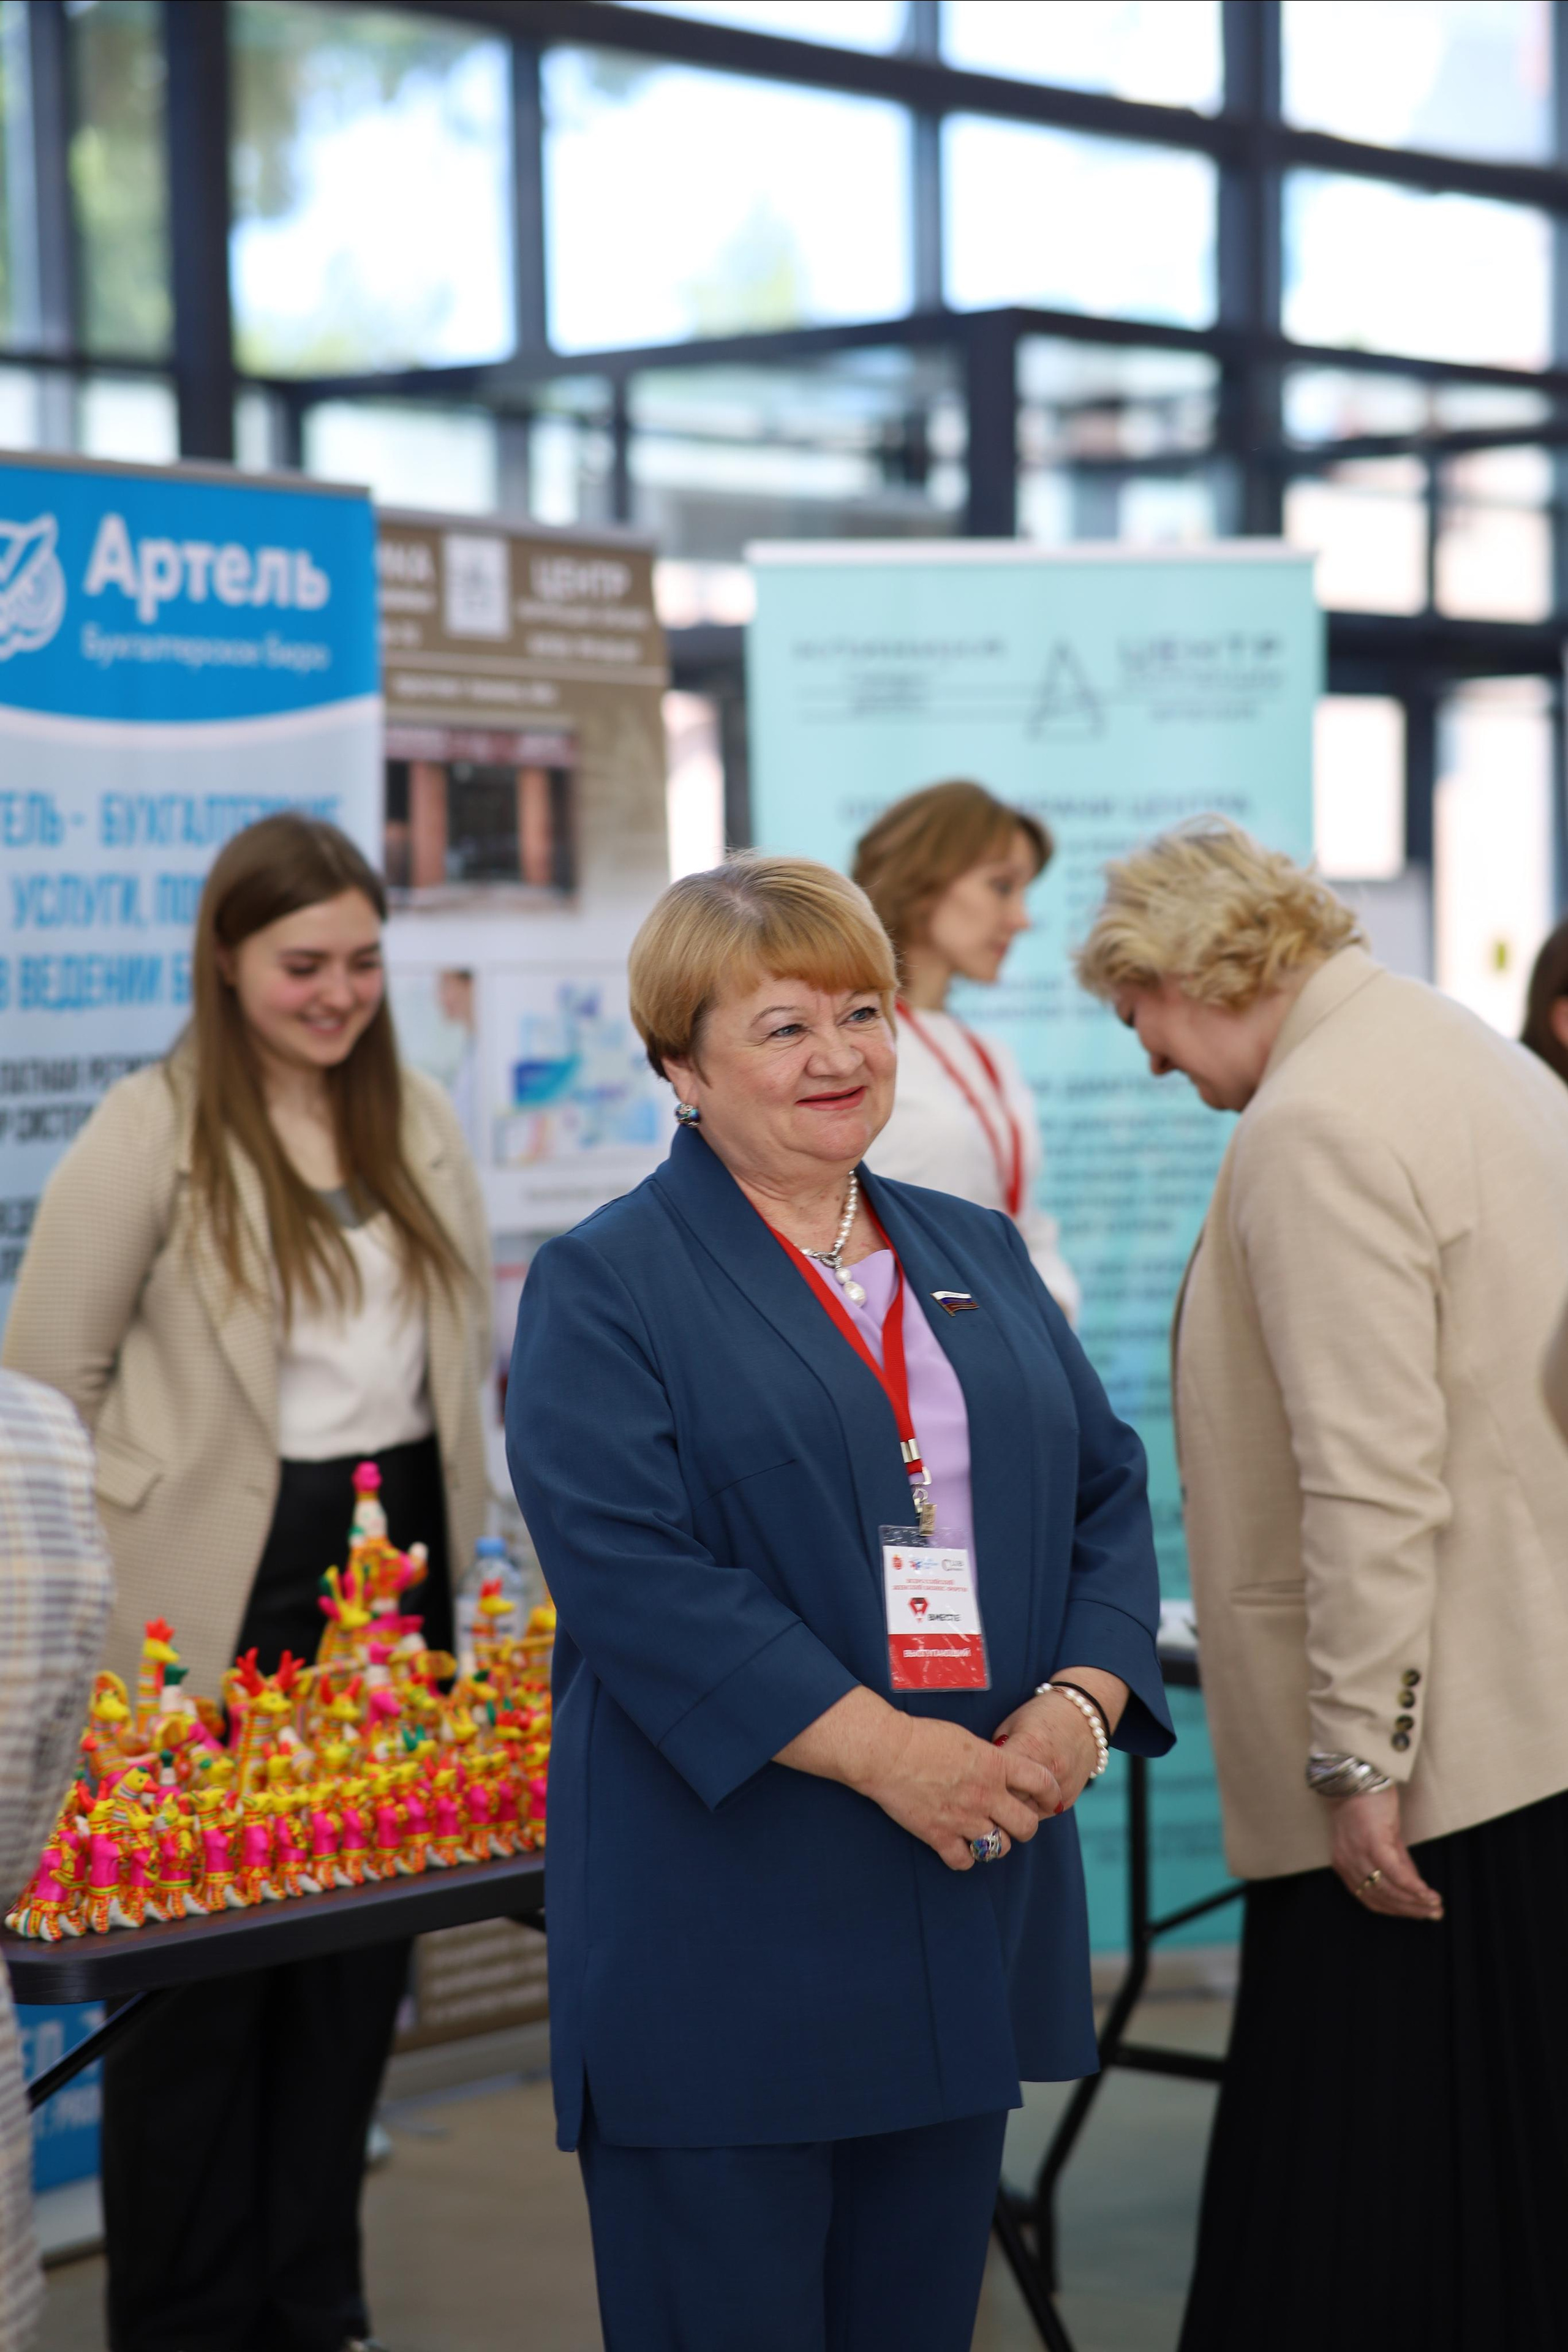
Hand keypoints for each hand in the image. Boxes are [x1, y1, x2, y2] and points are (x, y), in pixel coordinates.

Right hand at [856, 1713, 1058, 1873]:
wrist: (886, 1751)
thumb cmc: (921, 1737)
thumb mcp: (966, 1739)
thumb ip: (989, 1760)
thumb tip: (1000, 1772)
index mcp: (995, 1765)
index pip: (1042, 1783)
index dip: (1050, 1794)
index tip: (1047, 1799)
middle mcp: (986, 1795)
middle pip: (1026, 1826)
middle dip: (1024, 1827)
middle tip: (1012, 1822)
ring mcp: (963, 1818)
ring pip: (999, 1848)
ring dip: (994, 1843)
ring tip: (983, 1833)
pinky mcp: (939, 1835)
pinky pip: (964, 1862)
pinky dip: (964, 1858)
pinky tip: (958, 1846)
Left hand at [990, 1691, 1099, 1812]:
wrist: (1085, 1718)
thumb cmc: (1042, 1716)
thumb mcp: (1012, 1724)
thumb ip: (997, 1752)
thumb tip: (978, 1775)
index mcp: (1031, 1746)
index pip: (996, 1777)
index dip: (980, 1780)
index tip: (970, 1780)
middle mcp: (1049, 1770)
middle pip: (1010, 1800)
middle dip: (994, 1797)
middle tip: (980, 1793)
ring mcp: (1062, 1788)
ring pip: (1025, 1813)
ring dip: (1012, 1808)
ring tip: (1000, 1796)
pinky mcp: (1069, 1799)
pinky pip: (1040, 1814)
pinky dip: (1028, 1808)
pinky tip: (1021, 1796)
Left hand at [1328, 1786, 1442, 1921]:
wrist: (1357, 1773)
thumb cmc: (1368, 1803)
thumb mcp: (1383, 1839)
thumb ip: (1397, 1863)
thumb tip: (1415, 1888)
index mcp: (1345, 1865)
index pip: (1371, 1899)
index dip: (1397, 1910)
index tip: (1419, 1915)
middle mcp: (1347, 1863)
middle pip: (1380, 1898)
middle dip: (1410, 1910)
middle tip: (1434, 1914)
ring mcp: (1357, 1853)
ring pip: (1387, 1889)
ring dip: (1414, 1901)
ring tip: (1435, 1905)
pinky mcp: (1371, 1841)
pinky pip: (1393, 1871)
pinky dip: (1411, 1885)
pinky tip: (1427, 1892)